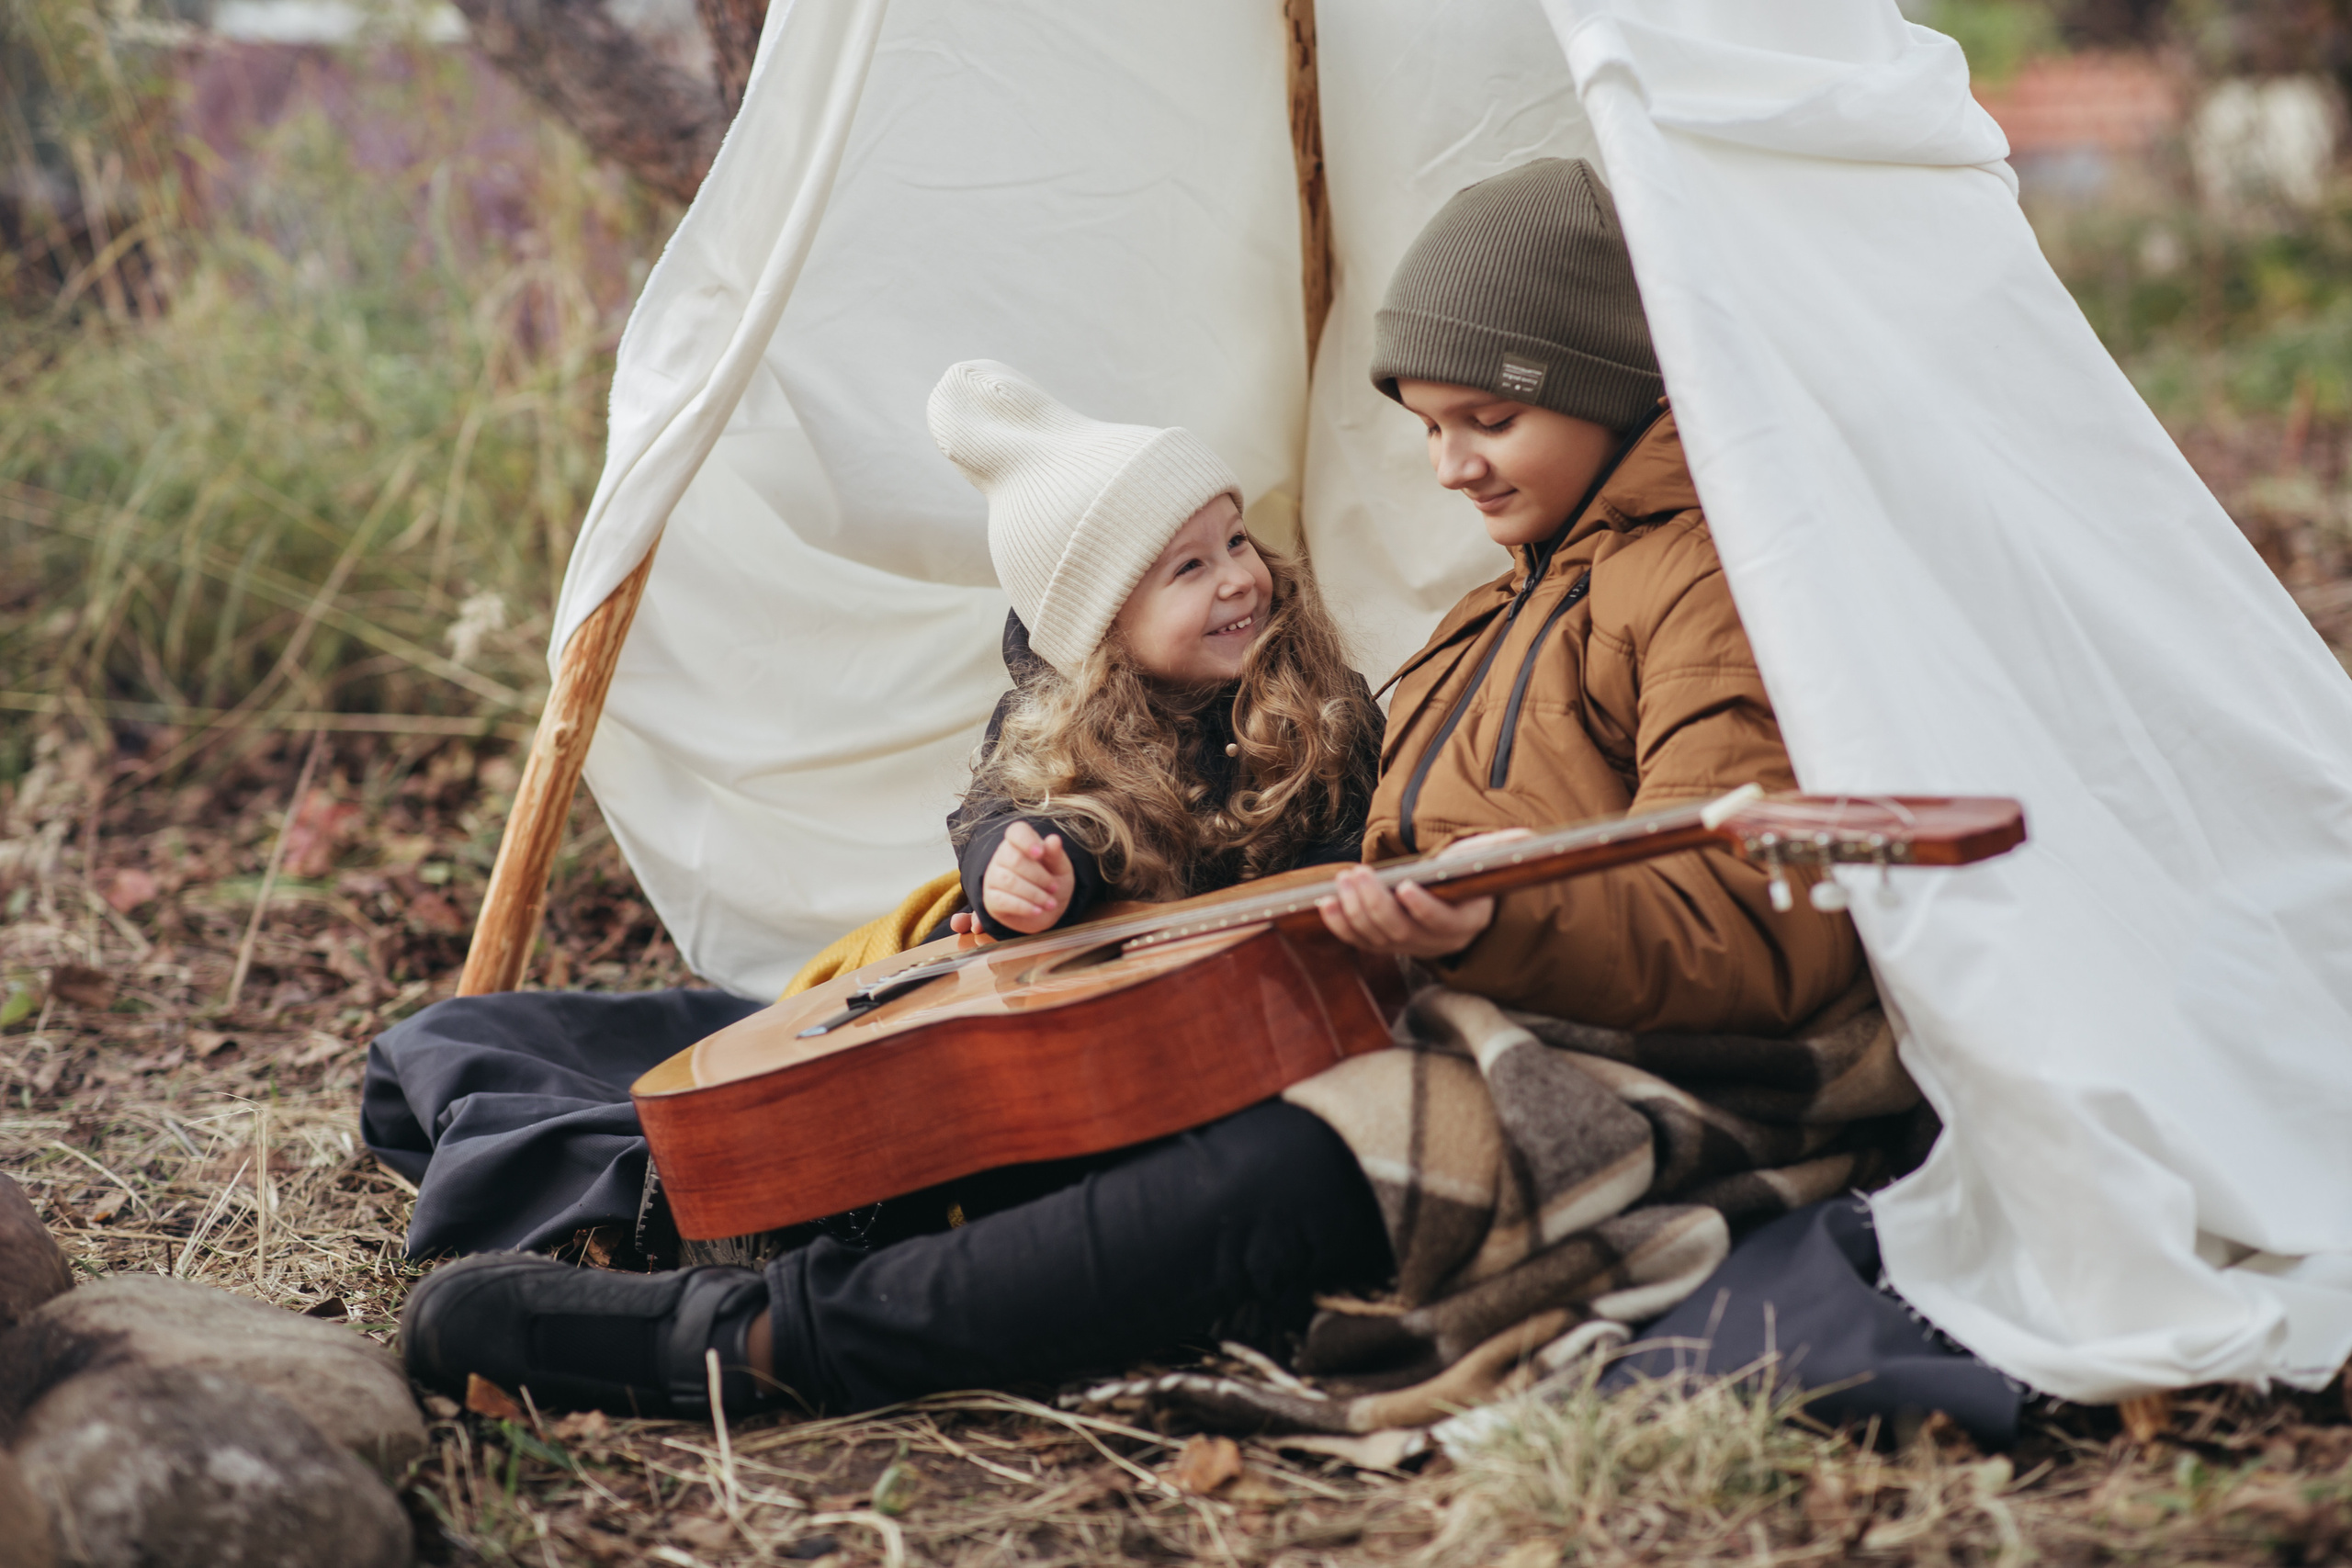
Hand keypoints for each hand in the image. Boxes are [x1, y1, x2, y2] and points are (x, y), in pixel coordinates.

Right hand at [979, 821, 1075, 934]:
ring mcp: (993, 877)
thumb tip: (1053, 839)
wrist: (1048, 910)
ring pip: (1008, 881)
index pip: (1016, 831)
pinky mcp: (991, 899)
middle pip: (1014, 859)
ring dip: (1034, 894)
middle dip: (1039, 876)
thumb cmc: (1053, 882)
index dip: (1027, 840)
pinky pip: (1002, 901)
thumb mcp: (1061, 869)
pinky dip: (1023, 907)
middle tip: (1054, 887)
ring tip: (1051, 903)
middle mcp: (1002, 856)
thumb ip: (1056, 855)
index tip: (1040, 853)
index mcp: (1020, 842)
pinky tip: (1037, 911)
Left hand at [1314, 829, 1528, 959]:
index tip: (1407, 886)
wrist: (1454, 893)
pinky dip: (1340, 925)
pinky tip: (1325, 903)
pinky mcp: (1385, 945)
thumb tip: (1528, 837)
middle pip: (1402, 932)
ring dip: (1355, 910)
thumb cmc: (1471, 870)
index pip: (1444, 922)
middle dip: (1376, 904)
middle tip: (1358, 875)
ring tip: (1342, 881)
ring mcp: (1409, 947)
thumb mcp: (1491, 857)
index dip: (1425, 908)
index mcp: (1467, 921)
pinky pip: (1360, 941)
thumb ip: (1506, 848)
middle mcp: (1438, 942)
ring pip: (1378, 938)